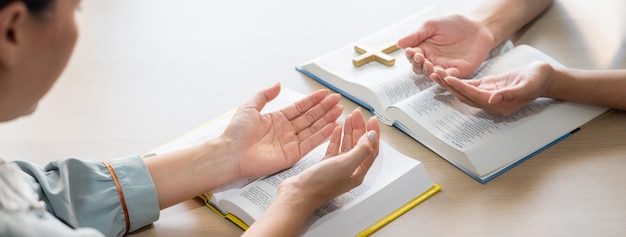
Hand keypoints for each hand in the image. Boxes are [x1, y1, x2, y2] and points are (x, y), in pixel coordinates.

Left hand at [221, 83, 342, 178]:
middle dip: (324, 108)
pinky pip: (311, 143)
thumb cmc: (235, 133)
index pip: (300, 107)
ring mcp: (290, 143)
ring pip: (313, 129)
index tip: (325, 93)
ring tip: (339, 111)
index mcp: (276, 119)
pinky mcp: (293, 155)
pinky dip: (323, 135)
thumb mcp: (249, 107)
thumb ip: (265, 95)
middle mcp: (285, 130)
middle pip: (310, 117)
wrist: (231, 154)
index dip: (313, 100)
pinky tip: (332, 126)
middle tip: (337, 100)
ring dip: (327, 120)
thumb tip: (278, 84)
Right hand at [277, 108, 379, 209]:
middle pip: (359, 145)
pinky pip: (334, 148)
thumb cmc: (320, 185)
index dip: (373, 133)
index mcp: (358, 172)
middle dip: (360, 128)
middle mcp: (349, 170)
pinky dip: (336, 137)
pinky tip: (336, 129)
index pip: (371, 149)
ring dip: (349, 130)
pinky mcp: (325, 165)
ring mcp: (337, 167)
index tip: (372, 119)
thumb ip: (361, 150)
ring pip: (347, 145)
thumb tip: (372, 136)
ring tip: (349, 117)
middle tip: (357, 114)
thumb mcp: (345, 165)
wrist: (298, 193)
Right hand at [397, 14, 493, 80]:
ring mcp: (444, 67)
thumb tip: (399, 43)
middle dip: (418, 65)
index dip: (411, 56)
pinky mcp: (458, 72)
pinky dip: (443, 77)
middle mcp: (432, 60)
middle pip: (419, 69)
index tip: (412, 51)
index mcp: (424, 49)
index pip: (413, 57)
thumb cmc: (454, 24)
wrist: (477, 26)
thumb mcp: (432, 25)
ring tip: (429, 65)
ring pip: (432, 75)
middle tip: (421, 58)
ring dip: (428, 72)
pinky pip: (448, 78)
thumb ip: (417, 35)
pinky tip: (440, 72)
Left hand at [442, 61, 553, 114]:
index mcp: (500, 105)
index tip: (448, 79)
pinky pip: (470, 86)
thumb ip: (510, 93)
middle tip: (434, 74)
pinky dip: (458, 81)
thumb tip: (492, 100)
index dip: (461, 88)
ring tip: (435, 74)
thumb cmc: (539, 80)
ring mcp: (488, 95)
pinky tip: (446, 75)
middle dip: (449, 86)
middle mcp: (491, 103)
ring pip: (465, 91)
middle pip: (465, 96)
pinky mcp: (488, 87)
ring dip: (450, 84)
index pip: (475, 96)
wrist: (545, 77)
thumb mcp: (527, 85)